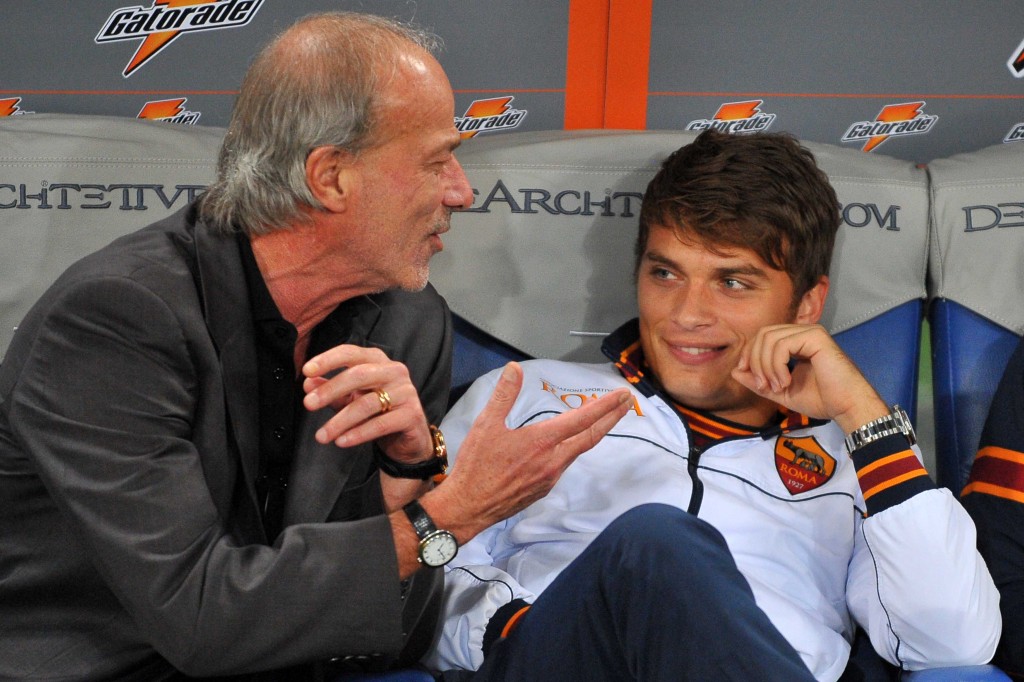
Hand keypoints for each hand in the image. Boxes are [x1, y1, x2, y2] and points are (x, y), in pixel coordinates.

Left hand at [302, 344, 430, 464]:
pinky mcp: (412, 414)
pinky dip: (358, 434)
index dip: (328, 360)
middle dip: (331, 389)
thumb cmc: (378, 412)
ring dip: (340, 421)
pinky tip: (341, 441)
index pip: (351, 353)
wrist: (408, 438)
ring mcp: (406, 392)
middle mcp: (394, 371)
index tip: (306, 371)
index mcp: (378, 361)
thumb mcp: (351, 398)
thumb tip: (307, 383)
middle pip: (359, 375)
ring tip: (322, 435)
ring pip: (367, 404)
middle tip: (308, 404)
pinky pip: (381, 424)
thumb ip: (331, 390)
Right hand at [420, 362, 633, 542]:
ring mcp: (550, 478)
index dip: (605, 405)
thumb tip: (514, 370)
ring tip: (600, 419)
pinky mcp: (543, 489)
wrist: (468, 508)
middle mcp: (553, 461)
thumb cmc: (476, 467)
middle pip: (591, 436)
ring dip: (592, 433)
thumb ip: (504, 395)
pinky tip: (567, 444)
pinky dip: (573, 449)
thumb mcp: (486, 425)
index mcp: (542, 442)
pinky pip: (564, 465)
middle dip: (611, 417)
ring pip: (578, 451)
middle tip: (627, 402)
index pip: (582, 419)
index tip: (622, 395)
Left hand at [731, 323, 887, 433]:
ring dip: (765, 366)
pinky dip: (776, 365)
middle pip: (762, 334)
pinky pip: (782, 344)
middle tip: (762, 385)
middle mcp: (802, 333)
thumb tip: (735, 370)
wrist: (846, 407)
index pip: (762, 338)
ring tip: (776, 386)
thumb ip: (758, 381)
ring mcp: (810, 332)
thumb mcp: (780, 391)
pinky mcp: (816, 337)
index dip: (750, 356)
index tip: (753, 380)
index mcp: (795, 342)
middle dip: (755, 361)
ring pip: (769, 338)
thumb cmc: (820, 400)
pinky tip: (786, 382)